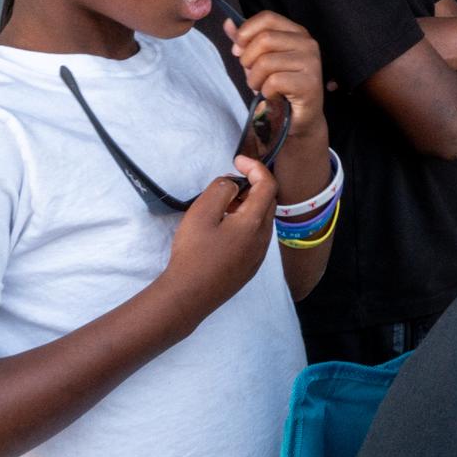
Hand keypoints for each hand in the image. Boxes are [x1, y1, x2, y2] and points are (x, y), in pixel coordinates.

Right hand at [158, 158, 276, 316]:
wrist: (188, 296)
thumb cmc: (193, 254)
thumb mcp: (201, 213)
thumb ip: (221, 190)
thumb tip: (233, 183)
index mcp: (255, 222)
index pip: (268, 185)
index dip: (255, 167)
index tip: (237, 160)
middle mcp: (263, 239)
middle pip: (268, 202)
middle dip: (253, 185)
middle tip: (229, 183)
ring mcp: (258, 256)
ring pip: (261, 220)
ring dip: (248, 205)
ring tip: (223, 204)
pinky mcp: (249, 268)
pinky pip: (255, 237)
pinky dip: (245, 223)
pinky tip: (223, 228)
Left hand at [228, 14, 325, 147]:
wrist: (298, 119)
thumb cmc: (279, 88)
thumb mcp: (257, 60)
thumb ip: (245, 41)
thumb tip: (228, 23)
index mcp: (296, 33)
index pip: (267, 17)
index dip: (246, 32)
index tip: (239, 49)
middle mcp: (308, 43)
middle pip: (264, 39)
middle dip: (248, 60)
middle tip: (254, 75)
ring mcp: (312, 63)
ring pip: (266, 62)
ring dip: (255, 80)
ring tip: (264, 88)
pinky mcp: (310, 83)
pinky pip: (274, 82)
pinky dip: (266, 92)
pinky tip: (275, 96)